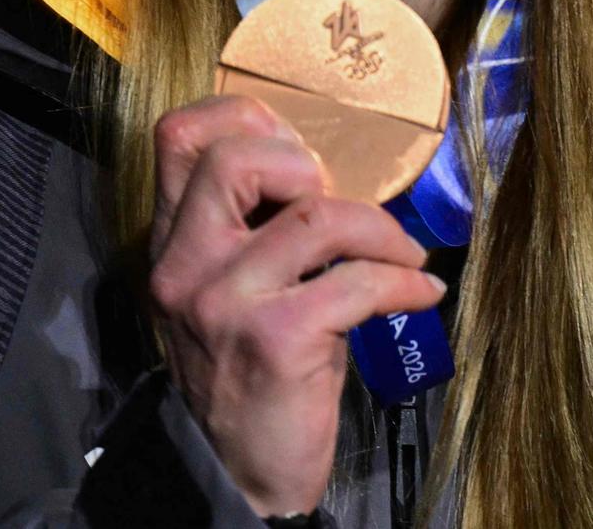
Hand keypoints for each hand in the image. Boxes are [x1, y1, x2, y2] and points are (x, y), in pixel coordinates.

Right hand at [147, 94, 447, 515]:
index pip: (178, 137)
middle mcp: (186, 266)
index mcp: (172, 244)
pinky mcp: (276, 339)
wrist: (240, 474)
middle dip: (308, 163)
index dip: (244, 118)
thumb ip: (251, 228)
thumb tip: (324, 168)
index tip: (300, 151)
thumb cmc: (251, 372)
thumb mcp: (232, 291)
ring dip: (381, 230)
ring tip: (404, 253)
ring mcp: (227, 301)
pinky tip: (420, 293)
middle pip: (237, 157)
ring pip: (317, 214)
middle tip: (344, 205)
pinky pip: (357, 281)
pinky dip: (404, 280)